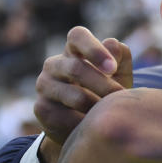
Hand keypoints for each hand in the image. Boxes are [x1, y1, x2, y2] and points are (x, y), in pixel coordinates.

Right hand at [35, 27, 133, 150]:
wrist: (85, 125)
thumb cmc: (105, 92)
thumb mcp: (118, 75)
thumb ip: (120, 58)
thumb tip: (113, 46)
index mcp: (73, 50)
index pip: (77, 36)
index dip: (95, 49)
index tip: (112, 68)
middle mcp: (54, 64)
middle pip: (76, 68)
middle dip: (103, 85)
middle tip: (120, 98)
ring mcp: (44, 85)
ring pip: (74, 95)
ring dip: (97, 106)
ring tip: (111, 114)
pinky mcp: (41, 108)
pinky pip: (67, 117)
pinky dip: (85, 123)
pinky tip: (93, 126)